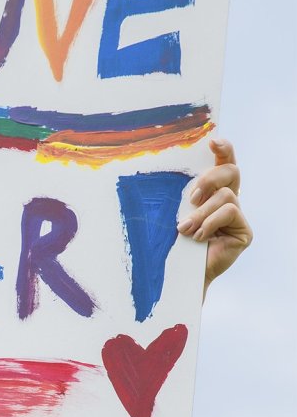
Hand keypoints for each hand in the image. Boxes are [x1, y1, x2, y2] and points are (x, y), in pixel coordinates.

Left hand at [177, 137, 252, 292]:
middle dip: (210, 179)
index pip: (223, 163)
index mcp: (212, 192)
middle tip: (192, 197)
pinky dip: (211, 222)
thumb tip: (173, 168)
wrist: (179, 274)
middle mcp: (228, 200)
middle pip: (231, 171)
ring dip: (202, 212)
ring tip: (186, 228)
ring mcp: (238, 216)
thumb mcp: (174, 211)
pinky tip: (199, 237)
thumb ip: (183, 193)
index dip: (224, 150)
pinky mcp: (244, 231)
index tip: (214, 142)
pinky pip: (231, 212)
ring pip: (226, 195)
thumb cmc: (172, 242)